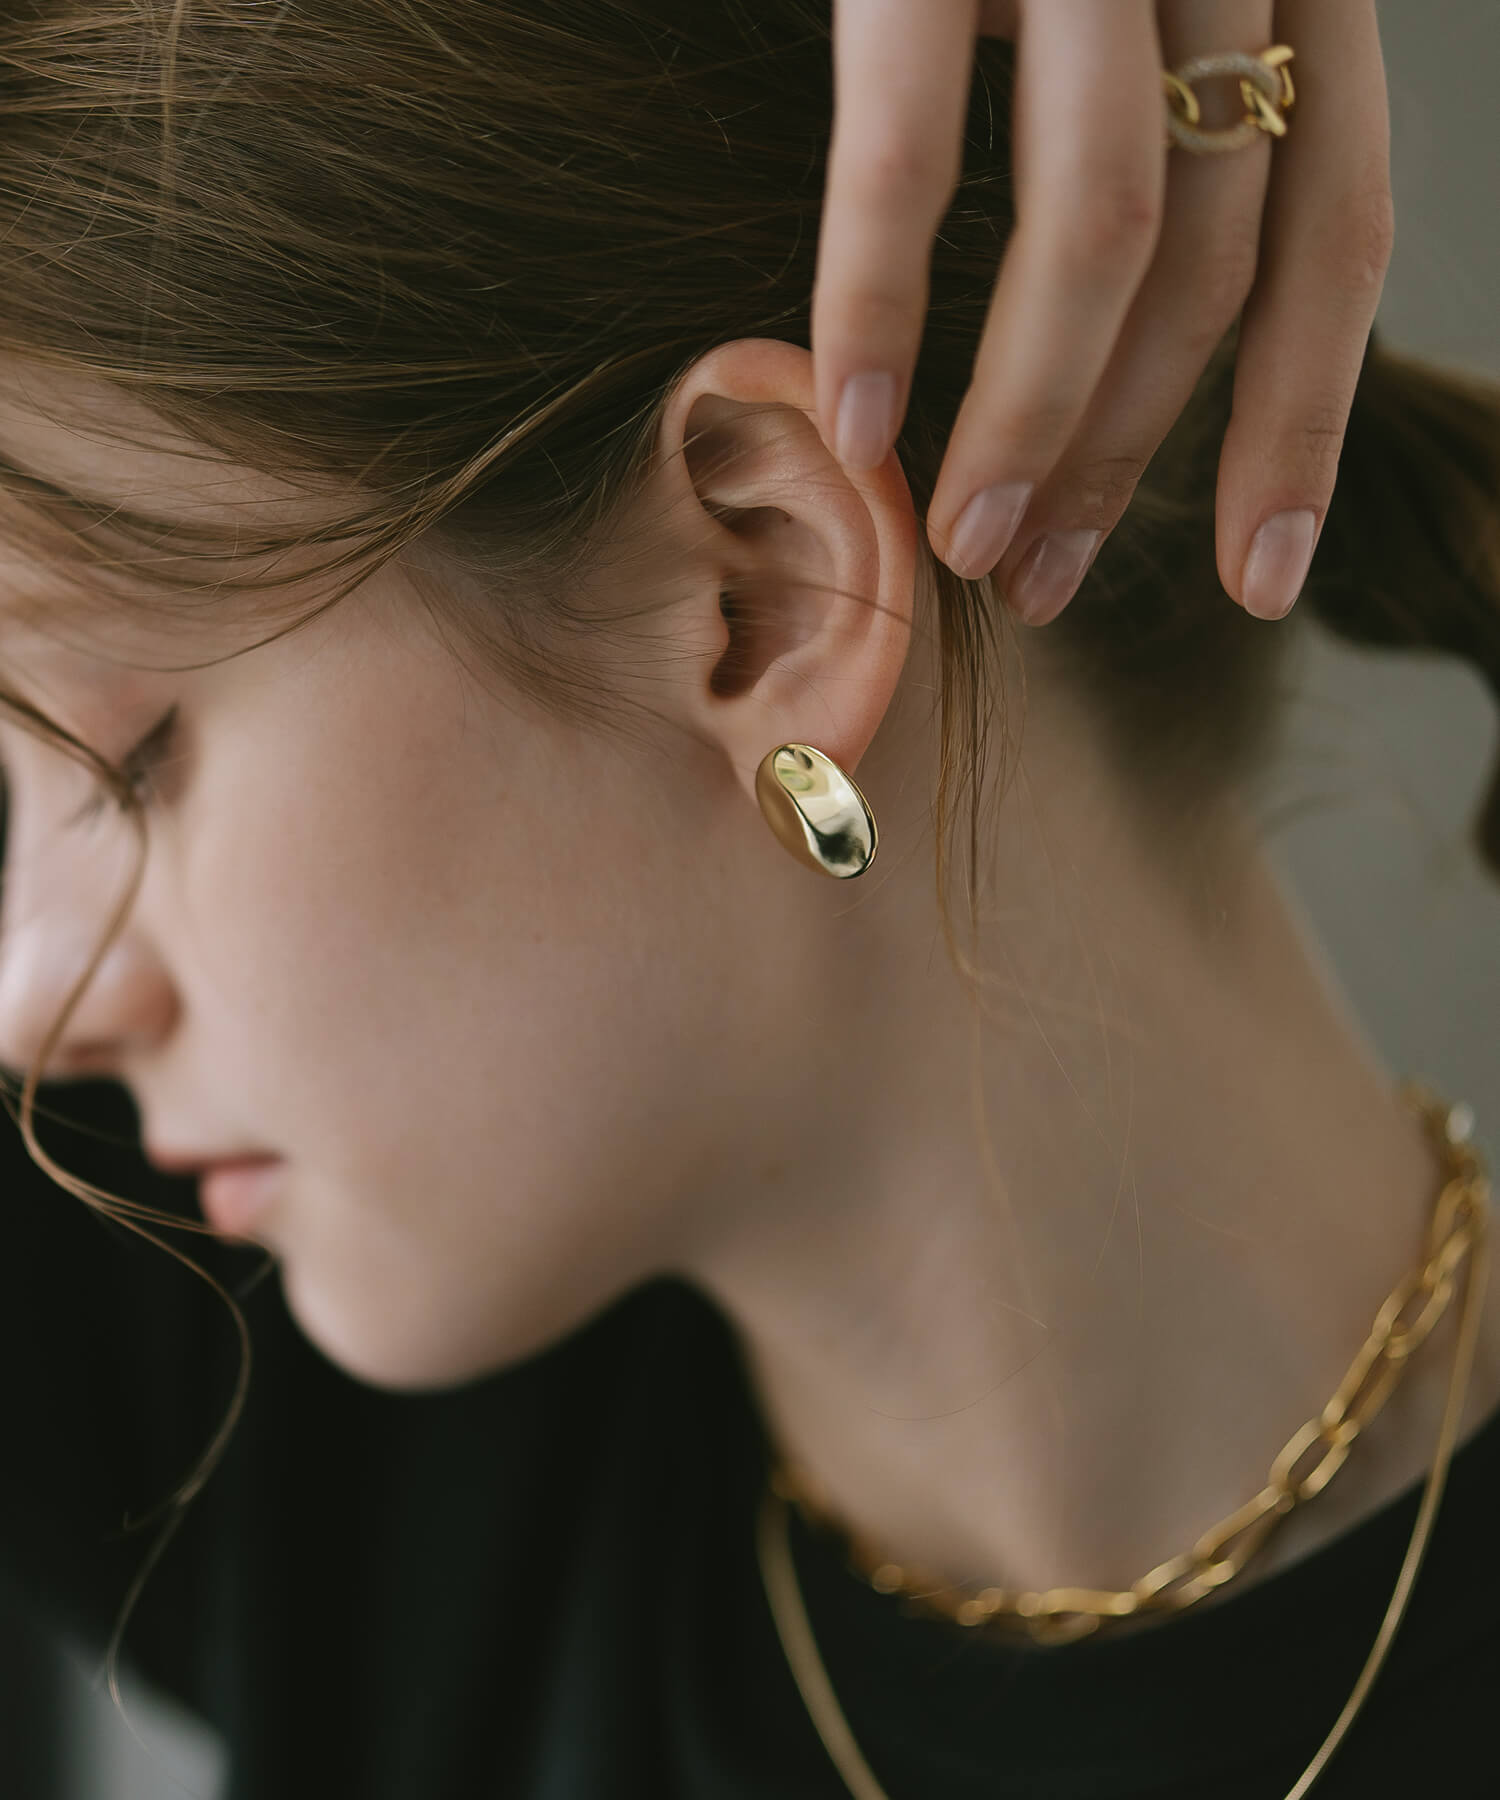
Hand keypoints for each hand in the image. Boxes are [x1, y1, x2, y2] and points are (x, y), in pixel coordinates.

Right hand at [812, 0, 1393, 625]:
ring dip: (1032, 421)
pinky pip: (907, 157)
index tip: (1261, 580)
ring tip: (966, 543)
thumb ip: (1152, 135)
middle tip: (1040, 582)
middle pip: (1207, 261)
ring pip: (1101, 232)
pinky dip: (882, 305)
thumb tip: (1110, 360)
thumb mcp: (1130, 13)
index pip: (1335, 228)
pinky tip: (861, 425)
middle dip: (1124, 455)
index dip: (1303, 423)